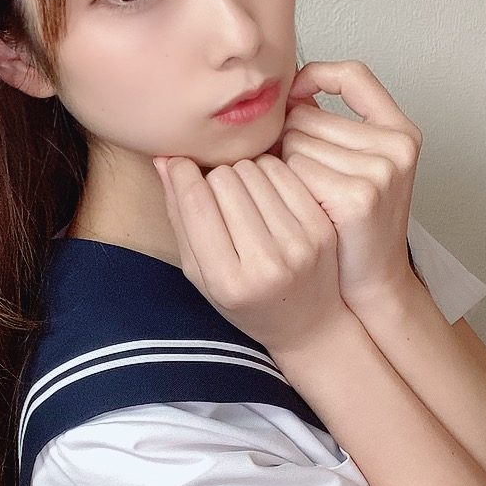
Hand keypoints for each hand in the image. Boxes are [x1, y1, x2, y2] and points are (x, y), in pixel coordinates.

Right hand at [152, 151, 351, 358]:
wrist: (308, 325)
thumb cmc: (243, 301)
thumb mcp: (200, 273)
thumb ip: (179, 218)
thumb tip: (164, 160)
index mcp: (227, 282)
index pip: (197, 204)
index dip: (182, 174)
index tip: (178, 164)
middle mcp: (265, 264)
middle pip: (225, 180)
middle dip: (213, 177)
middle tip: (216, 192)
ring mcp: (299, 244)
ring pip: (254, 169)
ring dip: (241, 173)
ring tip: (242, 195)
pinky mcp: (321, 227)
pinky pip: (284, 172)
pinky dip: (268, 172)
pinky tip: (266, 191)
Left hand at [276, 59, 422, 311]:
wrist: (370, 283)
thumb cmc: (352, 225)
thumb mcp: (355, 167)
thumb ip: (331, 125)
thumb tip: (284, 91)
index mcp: (401, 131)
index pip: (354, 74)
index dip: (316, 76)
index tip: (293, 95)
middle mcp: (397, 145)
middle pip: (306, 115)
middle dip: (288, 139)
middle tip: (298, 178)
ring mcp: (380, 170)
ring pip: (294, 142)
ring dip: (283, 167)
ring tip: (302, 197)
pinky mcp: (357, 196)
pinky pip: (294, 169)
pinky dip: (285, 187)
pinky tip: (299, 209)